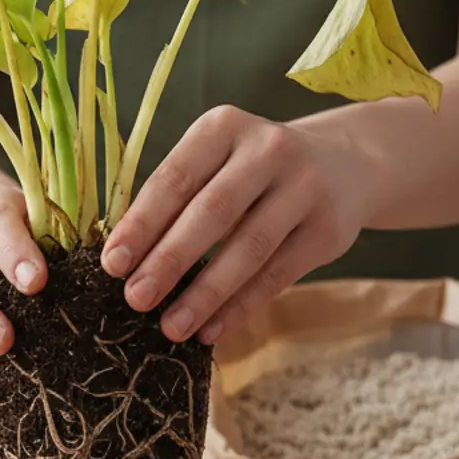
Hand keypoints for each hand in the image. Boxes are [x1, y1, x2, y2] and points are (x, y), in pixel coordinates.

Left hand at [100, 105, 376, 344]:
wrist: (345, 164)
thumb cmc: (254, 170)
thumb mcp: (218, 161)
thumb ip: (178, 198)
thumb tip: (127, 261)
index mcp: (224, 127)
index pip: (175, 178)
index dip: (142, 223)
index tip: (113, 264)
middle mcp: (268, 150)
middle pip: (212, 212)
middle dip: (170, 260)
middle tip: (136, 299)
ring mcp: (304, 188)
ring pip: (248, 248)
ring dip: (206, 293)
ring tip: (171, 327)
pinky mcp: (328, 229)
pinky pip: (278, 275)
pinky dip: (241, 306)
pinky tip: (212, 330)